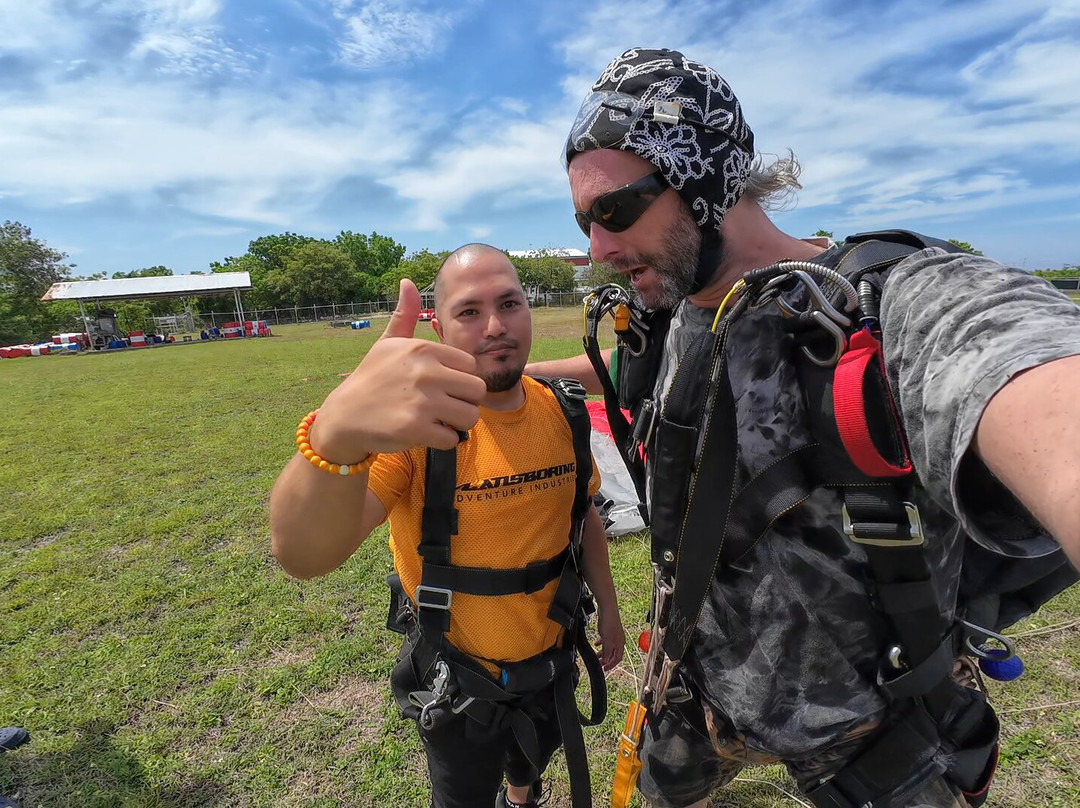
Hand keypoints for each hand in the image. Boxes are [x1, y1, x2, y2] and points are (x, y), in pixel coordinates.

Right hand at [310, 279, 486, 459]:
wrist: (344, 417)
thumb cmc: (371, 378)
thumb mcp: (387, 344)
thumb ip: (405, 315)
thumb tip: (408, 281)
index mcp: (423, 349)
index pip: (470, 366)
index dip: (459, 380)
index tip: (439, 386)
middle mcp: (425, 372)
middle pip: (477, 391)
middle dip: (464, 402)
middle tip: (443, 407)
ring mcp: (421, 401)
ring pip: (470, 416)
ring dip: (457, 424)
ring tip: (436, 420)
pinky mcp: (416, 429)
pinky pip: (453, 439)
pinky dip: (442, 440)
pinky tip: (423, 433)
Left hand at [595, 607, 625, 671]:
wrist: (607, 609)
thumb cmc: (609, 622)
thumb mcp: (607, 640)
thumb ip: (606, 651)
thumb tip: (605, 661)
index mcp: (620, 644)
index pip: (617, 658)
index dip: (611, 665)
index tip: (604, 669)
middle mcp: (619, 640)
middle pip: (613, 653)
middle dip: (606, 659)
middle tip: (599, 663)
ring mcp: (614, 634)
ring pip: (609, 647)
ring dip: (603, 652)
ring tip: (596, 655)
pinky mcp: (609, 630)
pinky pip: (606, 640)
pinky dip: (601, 644)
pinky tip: (596, 643)